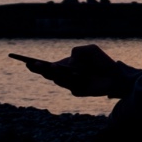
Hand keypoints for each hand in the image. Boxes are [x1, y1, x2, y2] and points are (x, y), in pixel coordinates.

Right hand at [22, 44, 136, 97]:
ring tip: (49, 66)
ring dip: (53, 74)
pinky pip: (70, 85)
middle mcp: (65, 76)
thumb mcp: (91, 50)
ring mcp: (71, 84)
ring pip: (58, 80)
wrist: (116, 75)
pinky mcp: (79, 91)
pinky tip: (67, 72)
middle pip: (49, 74)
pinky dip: (68, 79)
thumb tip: (71, 61)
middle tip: (32, 64)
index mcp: (65, 66)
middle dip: (40, 69)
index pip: (47, 66)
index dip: (35, 65)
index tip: (25, 61)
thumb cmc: (102, 62)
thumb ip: (79, 51)